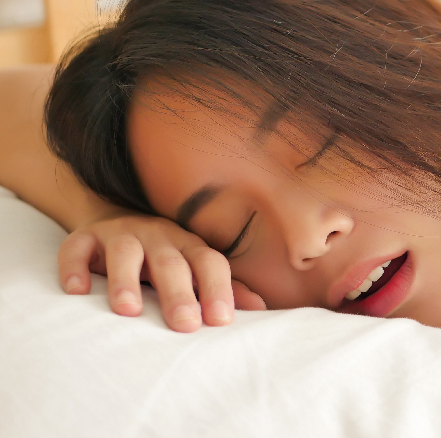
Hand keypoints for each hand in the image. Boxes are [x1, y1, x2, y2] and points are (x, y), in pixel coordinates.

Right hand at [58, 212, 265, 332]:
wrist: (116, 219)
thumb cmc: (163, 256)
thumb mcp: (193, 268)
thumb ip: (222, 287)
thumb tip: (261, 309)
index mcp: (188, 246)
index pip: (210, 262)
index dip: (218, 288)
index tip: (221, 320)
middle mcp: (158, 235)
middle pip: (171, 261)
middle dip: (179, 293)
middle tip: (185, 325)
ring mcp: (121, 233)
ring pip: (125, 251)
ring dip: (126, 279)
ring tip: (127, 310)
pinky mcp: (86, 237)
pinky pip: (77, 246)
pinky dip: (75, 267)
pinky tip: (76, 291)